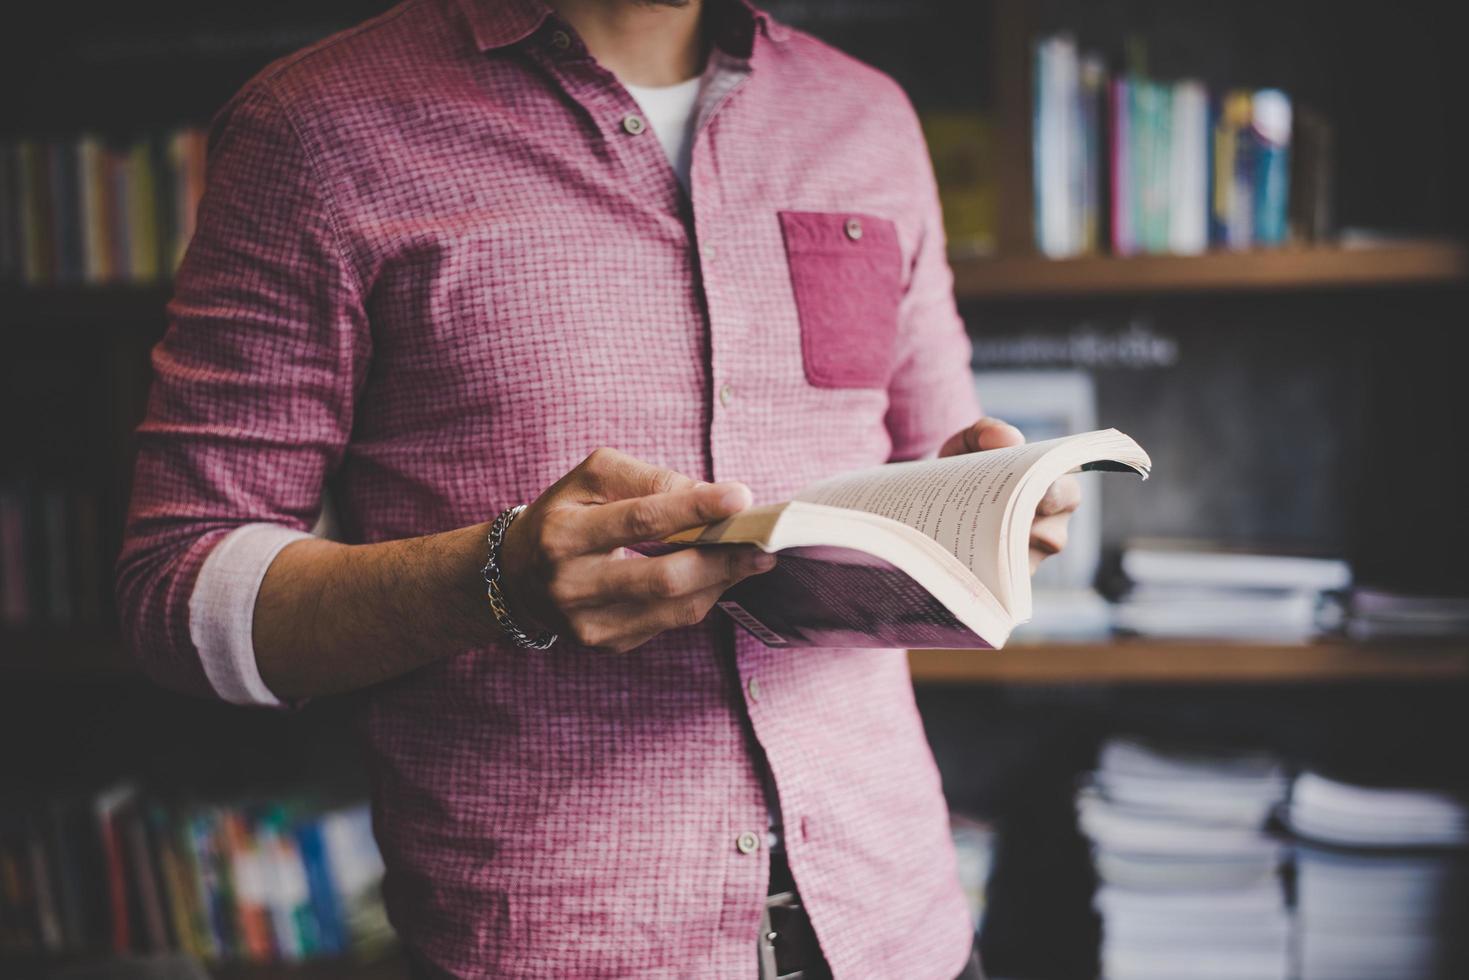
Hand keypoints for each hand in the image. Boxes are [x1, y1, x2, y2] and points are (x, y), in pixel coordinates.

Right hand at [496, 448, 775, 652]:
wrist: (519, 576)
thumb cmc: (566, 513)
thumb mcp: (592, 478)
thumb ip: (648, 480)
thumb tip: (708, 496)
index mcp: (564, 535)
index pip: (638, 520)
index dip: (694, 509)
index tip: (741, 497)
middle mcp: (571, 586)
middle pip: (663, 578)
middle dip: (721, 560)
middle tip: (763, 544)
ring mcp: (589, 624)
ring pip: (674, 608)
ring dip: (721, 581)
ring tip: (752, 558)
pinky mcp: (607, 644)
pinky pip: (669, 622)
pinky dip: (700, 596)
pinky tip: (715, 576)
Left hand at [940, 417, 1081, 574]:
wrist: (928, 501)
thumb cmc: (963, 469)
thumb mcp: (969, 444)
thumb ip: (985, 432)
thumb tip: (1008, 439)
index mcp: (1048, 490)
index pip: (1069, 494)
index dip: (1059, 494)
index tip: (1040, 492)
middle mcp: (1045, 527)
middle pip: (1056, 535)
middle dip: (1033, 527)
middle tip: (1005, 516)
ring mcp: (1026, 556)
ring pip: (1029, 562)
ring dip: (1008, 547)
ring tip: (980, 533)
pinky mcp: (1003, 578)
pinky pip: (1006, 579)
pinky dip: (990, 567)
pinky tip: (968, 553)